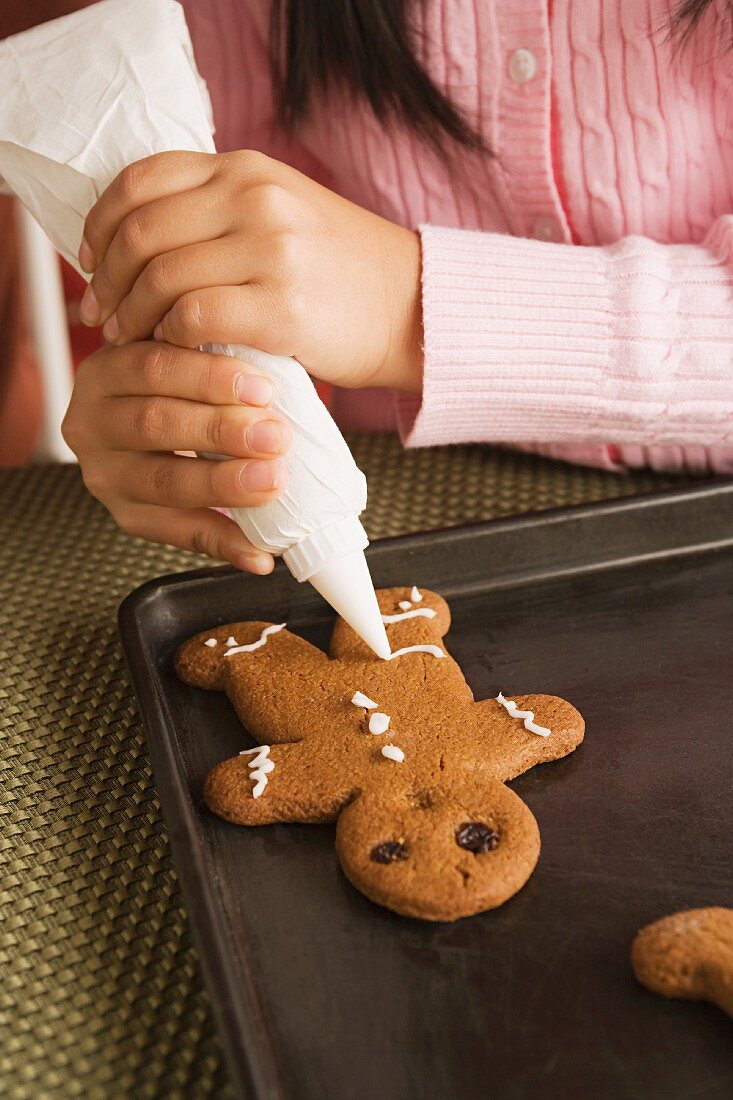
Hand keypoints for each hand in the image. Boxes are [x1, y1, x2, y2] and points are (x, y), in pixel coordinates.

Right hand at [61, 341, 291, 571]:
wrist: (148, 425)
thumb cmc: (176, 387)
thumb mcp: (176, 357)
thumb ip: (202, 353)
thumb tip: (260, 370)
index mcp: (105, 373)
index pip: (153, 368)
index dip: (209, 378)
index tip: (262, 389)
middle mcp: (92, 425)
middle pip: (155, 423)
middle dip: (222, 430)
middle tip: (276, 436)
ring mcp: (105, 476)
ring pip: (164, 481)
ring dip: (224, 484)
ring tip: (272, 481)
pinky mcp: (127, 518)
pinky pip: (179, 534)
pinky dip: (224, 543)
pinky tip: (259, 554)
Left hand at [78, 150, 422, 391]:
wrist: (412, 306)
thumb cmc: (340, 271)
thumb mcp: (279, 212)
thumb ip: (217, 210)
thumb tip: (139, 242)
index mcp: (246, 169)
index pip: (140, 181)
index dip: (100, 225)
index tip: (91, 263)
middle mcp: (255, 198)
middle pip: (141, 232)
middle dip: (106, 279)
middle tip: (101, 314)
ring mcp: (271, 250)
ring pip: (161, 277)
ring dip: (133, 316)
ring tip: (131, 339)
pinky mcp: (283, 307)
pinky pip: (194, 319)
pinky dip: (170, 340)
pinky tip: (174, 352)